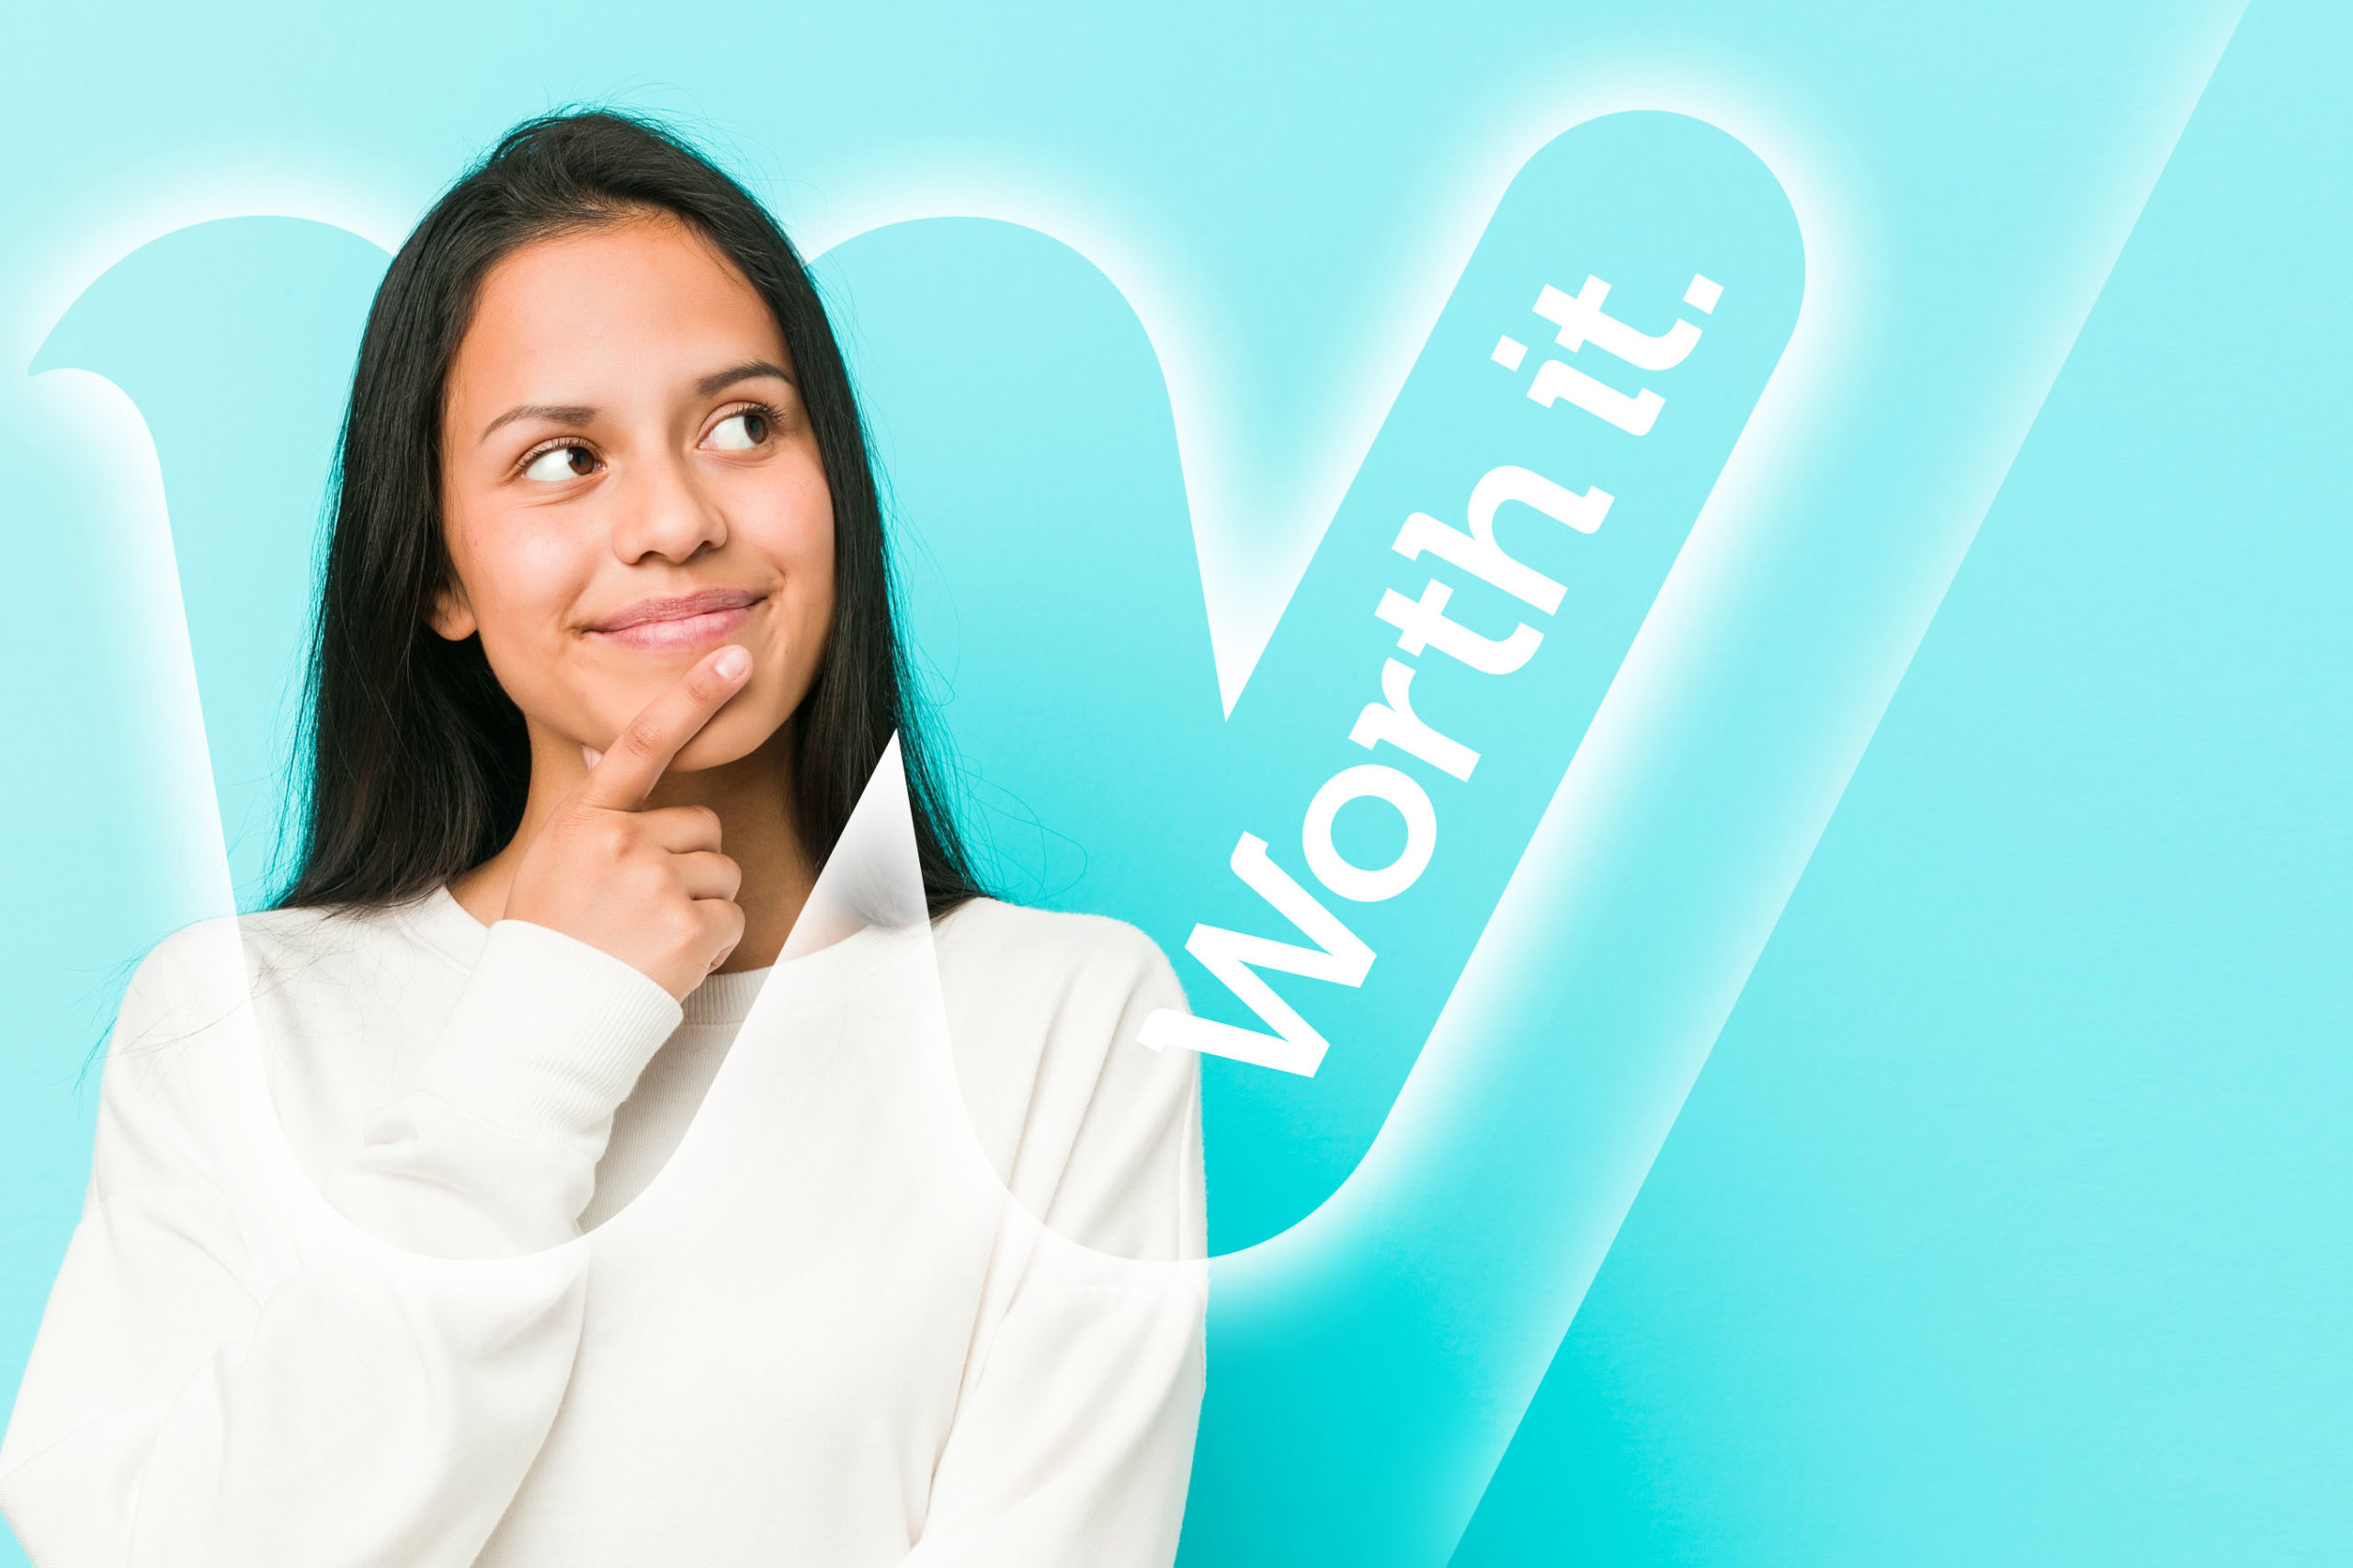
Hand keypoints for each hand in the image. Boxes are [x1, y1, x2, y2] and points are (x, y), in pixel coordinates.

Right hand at [503, 645, 752, 1000]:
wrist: (544, 1021)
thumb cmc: (551, 945)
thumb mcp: (551, 863)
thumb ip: (591, 818)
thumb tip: (602, 755)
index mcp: (585, 821)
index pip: (643, 743)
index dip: (692, 696)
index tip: (734, 660)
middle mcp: (622, 841)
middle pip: (702, 826)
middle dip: (689, 864)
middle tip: (642, 911)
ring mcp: (657, 882)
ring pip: (722, 873)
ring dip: (701, 908)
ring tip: (649, 940)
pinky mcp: (690, 925)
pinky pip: (733, 919)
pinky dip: (713, 945)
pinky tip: (669, 963)